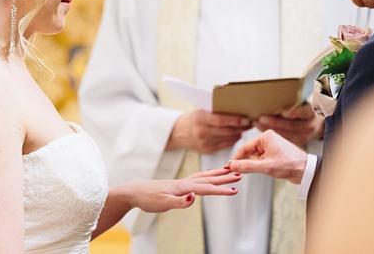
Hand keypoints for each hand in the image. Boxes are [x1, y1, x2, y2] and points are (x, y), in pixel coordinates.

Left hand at [121, 168, 240, 212]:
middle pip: (208, 179)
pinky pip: (197, 178)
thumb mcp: (163, 204)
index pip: (206, 188)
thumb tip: (194, 197)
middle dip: (224, 178)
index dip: (221, 190)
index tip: (235, 190)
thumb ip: (179, 202)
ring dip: (216, 174)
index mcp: (183, 187)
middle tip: (240, 174)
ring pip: (203, 177)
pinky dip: (206, 176)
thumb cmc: (147, 199)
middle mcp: (184, 183)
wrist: (133, 192)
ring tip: (229, 171)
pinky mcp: (177, 185)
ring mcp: (181, 183)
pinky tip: (208, 177)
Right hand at [167, 109, 251, 153]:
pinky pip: (226, 145)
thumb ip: (215, 109)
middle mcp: (202, 132)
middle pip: (227, 131)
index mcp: (200, 119)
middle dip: (241, 127)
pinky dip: (234, 139)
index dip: (235, 120)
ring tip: (246, 127)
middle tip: (251, 122)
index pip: (221, 120)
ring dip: (239, 133)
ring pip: (229, 138)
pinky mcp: (208, 150)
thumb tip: (235, 106)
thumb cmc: (193, 118)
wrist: (178, 133)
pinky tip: (237, 133)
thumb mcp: (200, 110)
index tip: (246, 118)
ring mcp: (205, 143)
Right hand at [228, 130, 307, 182]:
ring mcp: (271, 147)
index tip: (230, 166)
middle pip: (249, 152)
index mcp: (266, 137)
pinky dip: (261, 166)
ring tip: (266, 170)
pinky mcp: (274, 154)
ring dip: (256, 166)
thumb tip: (233, 165)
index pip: (244, 147)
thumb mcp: (266, 167)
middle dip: (248, 163)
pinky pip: (261, 160)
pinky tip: (268, 170)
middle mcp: (268, 140)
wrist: (307, 171)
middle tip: (243, 172)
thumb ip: (247, 166)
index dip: (236, 158)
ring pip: (255, 158)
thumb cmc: (291, 165)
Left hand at [254, 105, 322, 146]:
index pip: (305, 112)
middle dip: (275, 122)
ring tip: (256, 123)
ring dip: (269, 128)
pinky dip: (271, 133)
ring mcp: (305, 135)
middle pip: (292, 125)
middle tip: (261, 117)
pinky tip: (261, 128)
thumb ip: (293, 100)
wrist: (316, 123)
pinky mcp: (298, 141)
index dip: (295, 113)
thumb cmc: (304, 108)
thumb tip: (272, 94)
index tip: (283, 113)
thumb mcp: (302, 101)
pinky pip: (283, 138)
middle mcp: (310, 125)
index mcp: (311, 112)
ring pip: (286, 134)